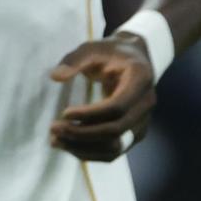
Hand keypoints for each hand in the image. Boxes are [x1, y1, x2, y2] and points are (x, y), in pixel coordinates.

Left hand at [48, 33, 155, 161]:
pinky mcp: (134, 134)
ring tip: (56, 141)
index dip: (90, 114)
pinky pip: (114, 151)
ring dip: (84, 148)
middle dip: (82, 134)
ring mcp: (142, 123)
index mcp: (140, 80)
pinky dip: (90, 153)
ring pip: (115, 147)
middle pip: (116, 131)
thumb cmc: (112, 52)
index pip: (117, 107)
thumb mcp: (92, 47)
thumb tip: (56, 77)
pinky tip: (68, 146)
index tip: (64, 113)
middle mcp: (146, 105)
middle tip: (54, 129)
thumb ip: (74, 60)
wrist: (135, 59)